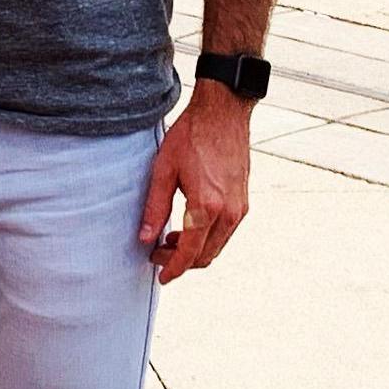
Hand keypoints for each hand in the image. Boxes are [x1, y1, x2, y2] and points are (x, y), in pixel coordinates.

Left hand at [137, 85, 251, 284]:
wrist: (224, 112)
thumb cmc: (193, 135)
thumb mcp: (164, 169)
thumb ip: (155, 208)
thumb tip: (145, 238)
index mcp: (206, 206)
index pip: (189, 253)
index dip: (173, 269)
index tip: (161, 276)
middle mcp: (228, 212)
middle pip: (205, 256)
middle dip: (182, 262)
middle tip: (158, 253)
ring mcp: (239, 207)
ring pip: (217, 246)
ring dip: (195, 250)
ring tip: (170, 238)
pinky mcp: (243, 200)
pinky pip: (225, 231)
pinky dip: (208, 237)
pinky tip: (190, 224)